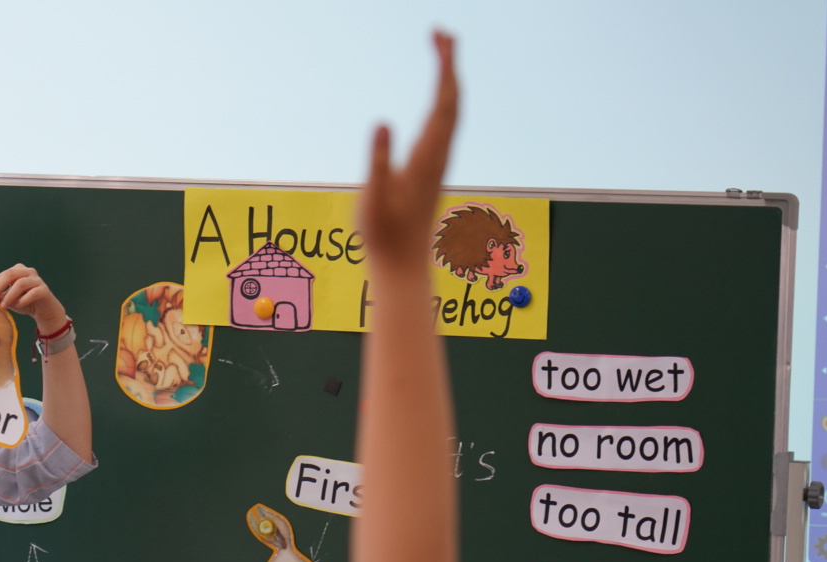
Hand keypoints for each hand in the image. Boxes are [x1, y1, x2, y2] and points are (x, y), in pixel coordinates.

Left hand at [0, 264, 68, 335]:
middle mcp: (27, 272)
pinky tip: (18, 306)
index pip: (0, 276)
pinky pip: (33, 293)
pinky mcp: (44, 289)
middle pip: (10, 274)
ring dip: (10, 295)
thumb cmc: (24, 303)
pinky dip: (23, 300)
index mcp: (17, 271)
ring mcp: (37, 280)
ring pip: (21, 283)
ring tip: (4, 306)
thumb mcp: (8, 300)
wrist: (44, 311)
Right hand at [358, 32, 457, 265]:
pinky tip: (439, 96)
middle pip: (452, 100)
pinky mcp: (432, 169)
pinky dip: (444, 100)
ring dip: (448, 79)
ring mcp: (437, 162)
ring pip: (451, 112)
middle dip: (449, 64)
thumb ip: (378, 161)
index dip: (445, 68)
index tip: (440, 38)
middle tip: (441, 31)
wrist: (402, 265)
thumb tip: (382, 124)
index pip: (443, 103)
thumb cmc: (384, 236)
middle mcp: (438, 156)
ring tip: (441, 51)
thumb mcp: (374, 198)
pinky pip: (444, 124)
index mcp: (427, 157)